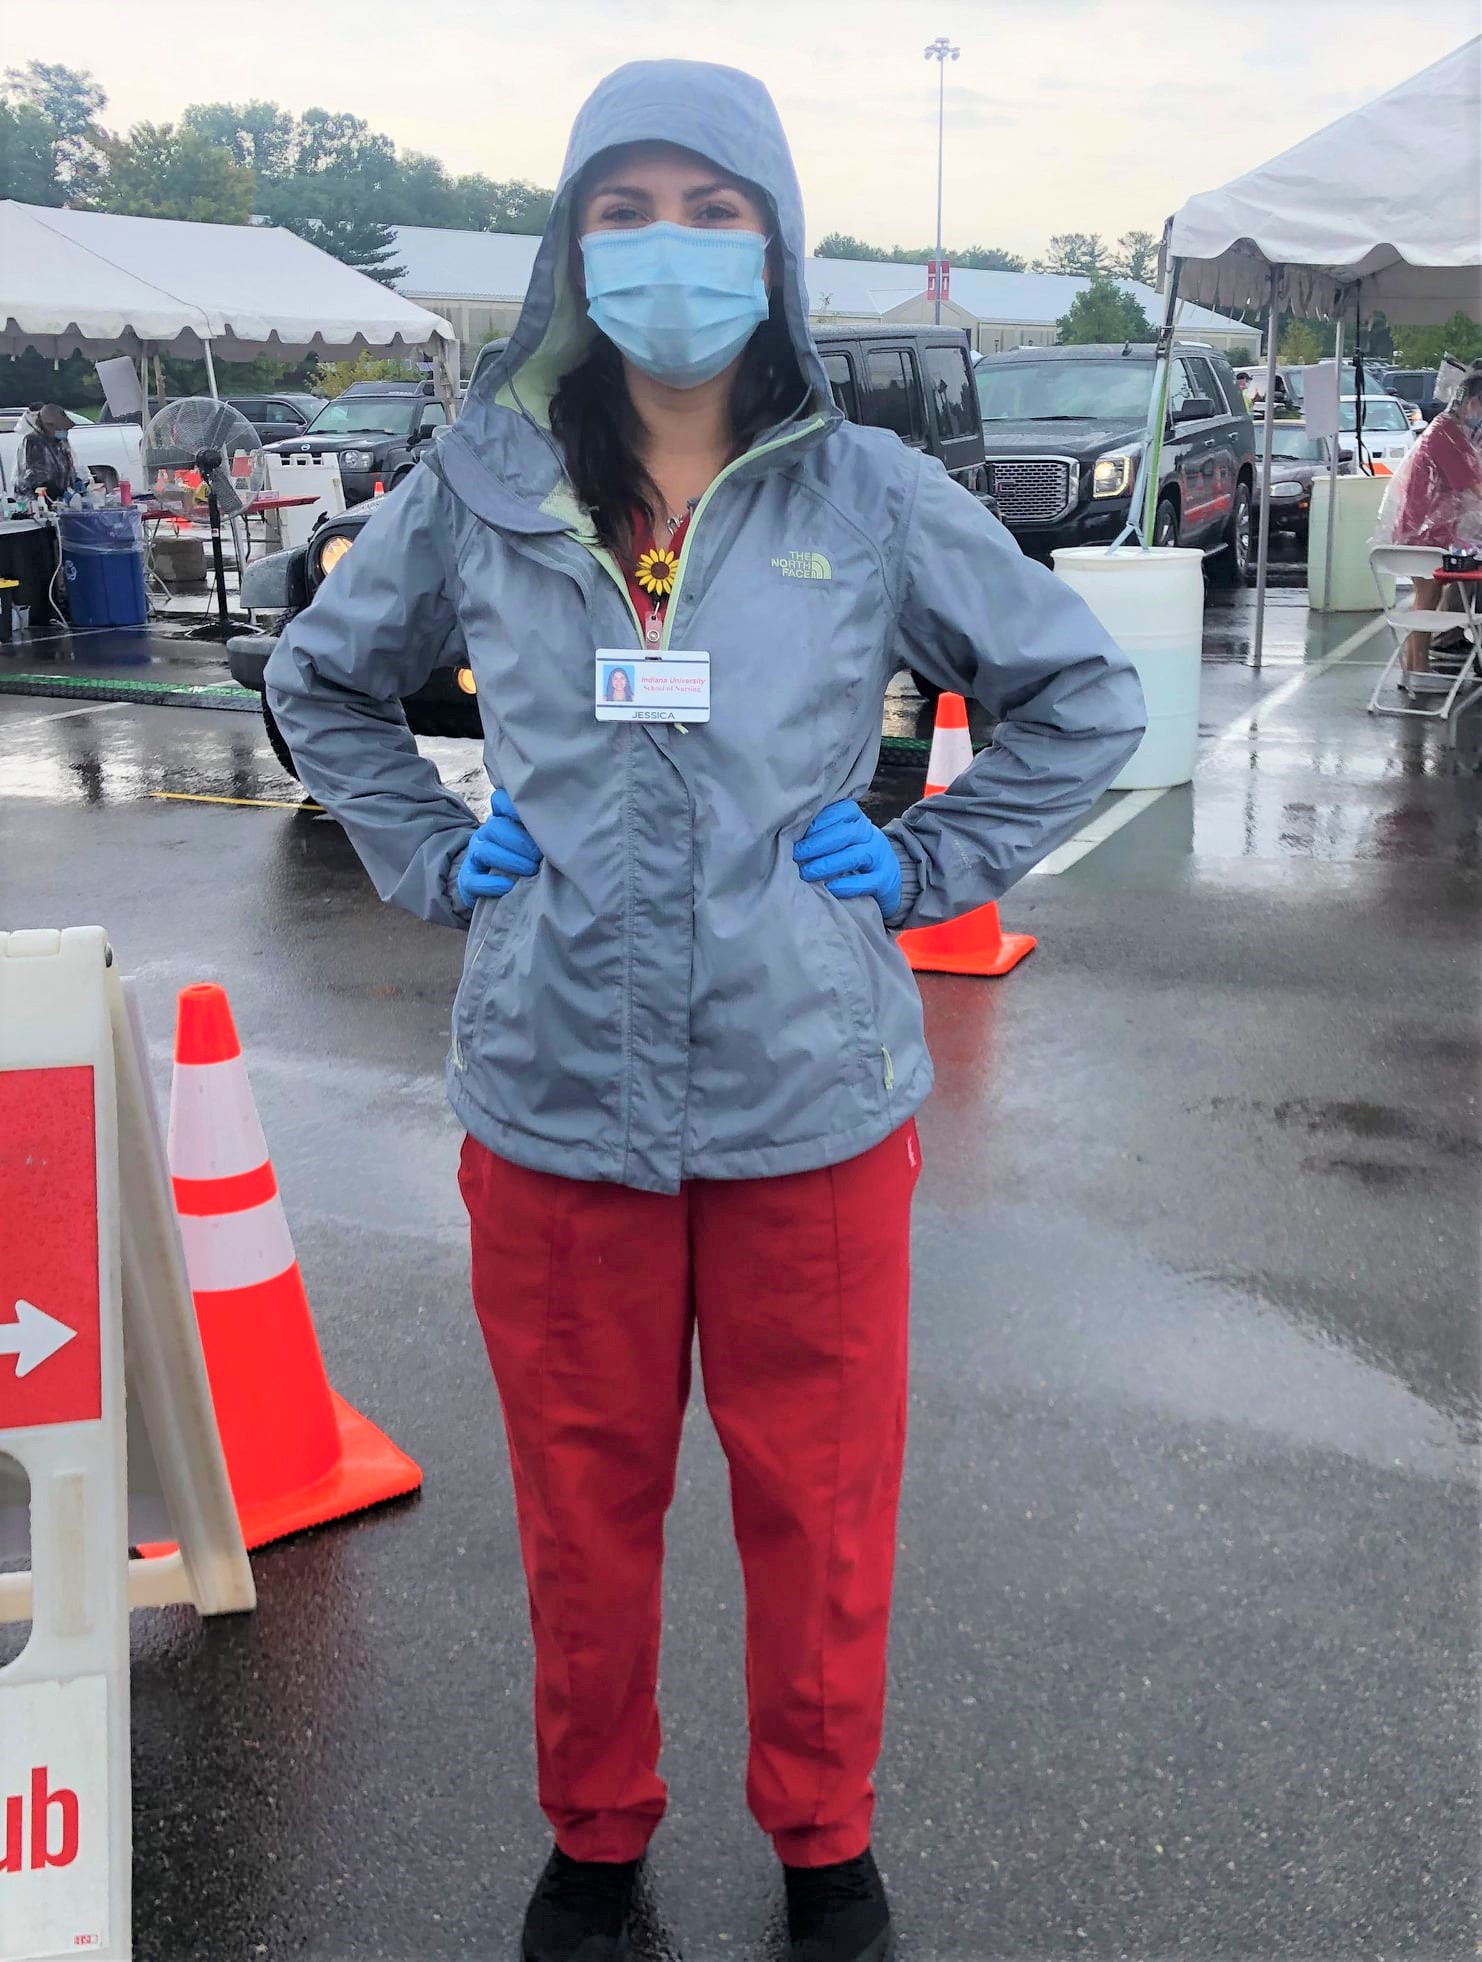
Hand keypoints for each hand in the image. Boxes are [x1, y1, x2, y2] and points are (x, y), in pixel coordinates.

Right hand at [456, 788, 541, 908]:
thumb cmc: (528, 858)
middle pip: (495, 827)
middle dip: (520, 841)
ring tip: (531, 869)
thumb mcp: (536, 840)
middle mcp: (487, 833)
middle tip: (540, 854)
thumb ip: (544, 830)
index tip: (536, 817)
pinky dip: (490, 884)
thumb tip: (567, 828)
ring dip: (510, 860)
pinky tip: (508, 886)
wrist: (500, 886)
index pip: (500, 800)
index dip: (515, 806)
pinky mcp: (468, 879)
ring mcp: (475, 855)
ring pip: (485, 851)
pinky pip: (473, 879)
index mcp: (502, 818)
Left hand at [793, 799, 901, 919]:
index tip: (797, 832)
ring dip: (828, 864)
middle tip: (796, 854)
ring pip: (856, 855)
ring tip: (807, 873)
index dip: (819, 821)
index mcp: (858, 820)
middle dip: (817, 843)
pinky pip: (867, 881)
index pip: (842, 811)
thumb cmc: (851, 856)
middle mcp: (871, 834)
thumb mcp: (840, 839)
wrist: (885, 879)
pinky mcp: (885, 880)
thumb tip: (788, 833)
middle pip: (846, 833)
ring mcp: (880, 857)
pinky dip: (847, 885)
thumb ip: (821, 832)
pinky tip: (830, 887)